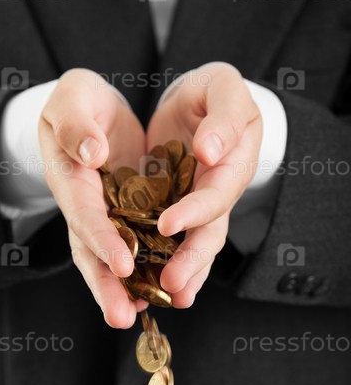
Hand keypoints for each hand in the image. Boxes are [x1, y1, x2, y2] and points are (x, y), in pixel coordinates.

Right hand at [39, 69, 147, 327]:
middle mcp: (88, 206)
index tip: (122, 263)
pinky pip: (139, 248)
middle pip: (93, 251)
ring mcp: (108, 216)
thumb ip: (76, 122)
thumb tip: (91, 154)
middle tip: (121, 317)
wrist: (94, 115)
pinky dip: (148, 271)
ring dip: (127, 289)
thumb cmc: (80, 102)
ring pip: (115, 258)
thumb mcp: (73, 97)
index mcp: (72, 178)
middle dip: (107, 285)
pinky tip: (166, 293)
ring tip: (140, 318)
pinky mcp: (130, 217)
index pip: (85, 213)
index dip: (102, 239)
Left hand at [146, 62, 262, 307]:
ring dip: (183, 273)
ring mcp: (199, 206)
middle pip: (209, 232)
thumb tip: (210, 153)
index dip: (196, 210)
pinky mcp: (178, 211)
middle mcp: (218, 192)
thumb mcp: (222, 87)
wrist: (199, 104)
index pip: (216, 192)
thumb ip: (222, 116)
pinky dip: (164, 263)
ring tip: (168, 298)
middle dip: (191, 259)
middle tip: (172, 284)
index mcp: (233, 162)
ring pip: (193, 245)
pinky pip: (173, 242)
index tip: (168, 223)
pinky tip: (152, 289)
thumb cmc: (212, 91)